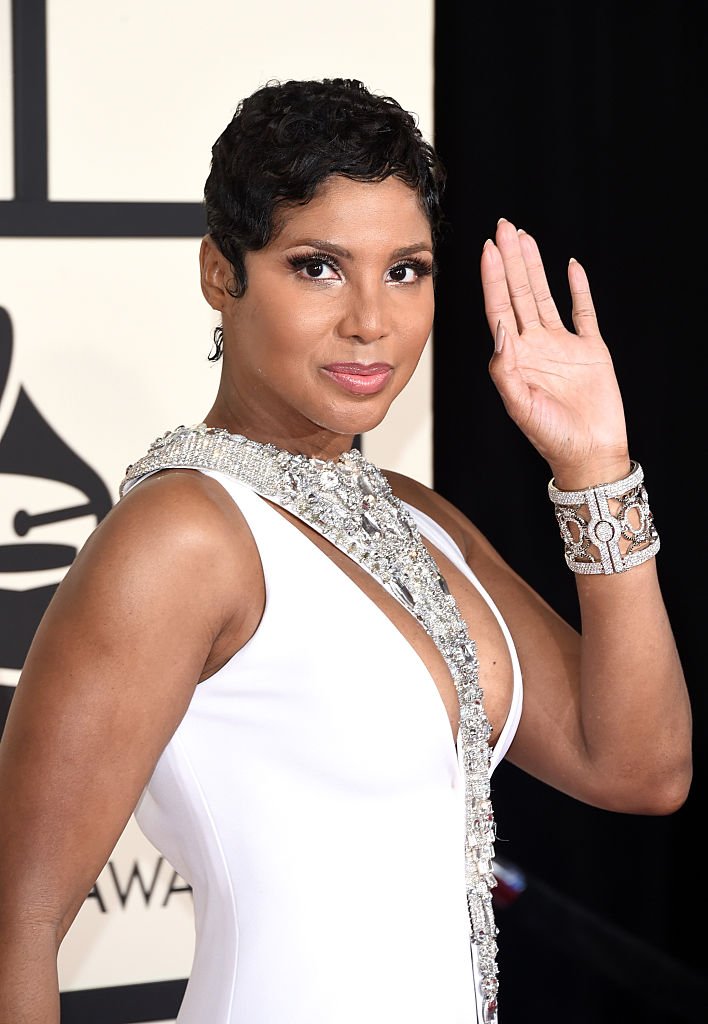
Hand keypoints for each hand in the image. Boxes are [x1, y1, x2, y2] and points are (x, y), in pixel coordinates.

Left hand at [481, 218, 629, 488]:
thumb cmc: (550, 437)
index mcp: (514, 358)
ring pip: (545, 296)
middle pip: (519, 294)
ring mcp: (562, 346)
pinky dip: (578, 289)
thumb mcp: (519, 406)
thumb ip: (504, 369)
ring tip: (525, 237)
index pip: (498, 308)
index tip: (487, 249)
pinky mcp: (590, 350)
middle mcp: (535, 346)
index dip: (492, 278)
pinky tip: (570, 267)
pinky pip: (584, 312)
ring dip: (535, 267)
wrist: (589, 454)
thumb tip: (499, 329)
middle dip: (510, 260)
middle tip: (504, 227)